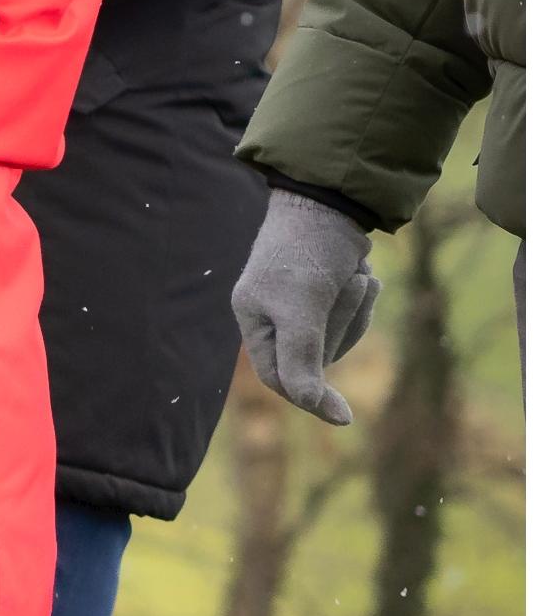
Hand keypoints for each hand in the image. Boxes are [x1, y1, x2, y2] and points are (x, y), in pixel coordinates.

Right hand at [233, 189, 378, 425]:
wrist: (332, 200)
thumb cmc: (307, 253)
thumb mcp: (303, 310)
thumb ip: (303, 362)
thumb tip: (325, 413)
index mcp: (253, 320)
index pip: (279, 378)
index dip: (310, 397)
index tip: (346, 416)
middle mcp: (272, 316)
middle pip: (314, 357)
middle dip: (343, 326)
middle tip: (357, 285)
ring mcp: (299, 305)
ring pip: (337, 338)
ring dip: (356, 310)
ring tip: (361, 275)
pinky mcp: (324, 292)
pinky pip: (349, 317)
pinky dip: (362, 300)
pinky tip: (363, 273)